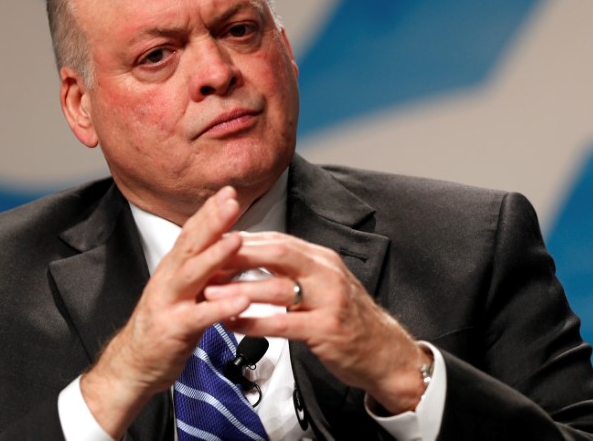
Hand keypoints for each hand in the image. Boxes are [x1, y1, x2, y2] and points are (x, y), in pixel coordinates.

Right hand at [80, 187, 251, 436]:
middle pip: (191, 245)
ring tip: (236, 240)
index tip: (228, 191)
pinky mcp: (174, 330)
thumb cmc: (164, 324)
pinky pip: (200, 317)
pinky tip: (240, 300)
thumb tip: (227, 242)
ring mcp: (169, 303)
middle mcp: (169, 279)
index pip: (192, 232)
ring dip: (215, 256)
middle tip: (231, 201)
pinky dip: (220, 308)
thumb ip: (202, 267)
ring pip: (192, 275)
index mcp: (173, 268)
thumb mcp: (183, 289)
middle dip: (212, 221)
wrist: (134, 363)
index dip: (209, 210)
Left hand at [204, 232, 429, 414]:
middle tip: (206, 259)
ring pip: (279, 288)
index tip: (213, 243)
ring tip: (210, 294)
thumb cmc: (348, 318)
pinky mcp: (327, 329)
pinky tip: (232, 324)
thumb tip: (251, 253)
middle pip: (278, 252)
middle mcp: (326, 272)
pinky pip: (284, 324)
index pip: (277, 239)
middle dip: (239, 254)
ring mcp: (329, 300)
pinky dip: (255, 323)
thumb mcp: (322, 283)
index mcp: (321, 258)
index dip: (244, 240)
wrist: (386, 353)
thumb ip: (292, 268)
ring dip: (240, 290)